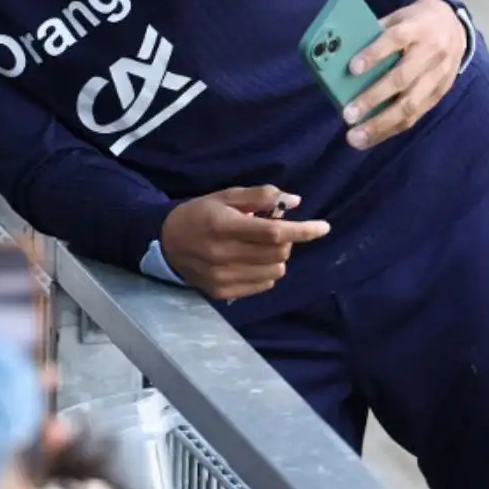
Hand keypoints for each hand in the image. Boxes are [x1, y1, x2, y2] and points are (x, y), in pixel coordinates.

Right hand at [159, 186, 330, 301]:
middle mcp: (223, 254)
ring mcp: (222, 276)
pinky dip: (266, 271)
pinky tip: (250, 261)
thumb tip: (294, 201)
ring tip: (258, 247)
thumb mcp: (225, 196)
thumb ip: (259, 196)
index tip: (323, 227)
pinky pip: (263, 284)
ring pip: (275, 270)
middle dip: (286, 241)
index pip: (273, 232)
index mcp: (224, 225)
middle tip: (272, 232)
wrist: (165, 242)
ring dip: (276, 257)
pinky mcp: (223, 292)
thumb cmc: (199, 214)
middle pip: (278, 253)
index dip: (302, 230)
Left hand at [339, 0, 466, 149]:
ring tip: (357, 137)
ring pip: (411, 104)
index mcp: (416, 28)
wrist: (455, 27)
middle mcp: (430, 53)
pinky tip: (373, 137)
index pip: (394, 39)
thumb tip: (339, 53)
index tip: (352, 68)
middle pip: (402, 79)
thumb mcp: (397, 17)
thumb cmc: (415, 23)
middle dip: (373, 99)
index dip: (374, 54)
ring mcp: (438, 76)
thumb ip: (373, 33)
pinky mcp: (440, 93)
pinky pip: (417, 115)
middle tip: (348, 115)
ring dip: (382, 124)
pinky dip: (393, 128)